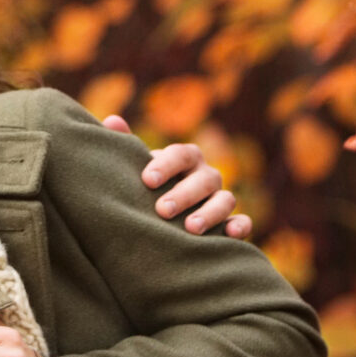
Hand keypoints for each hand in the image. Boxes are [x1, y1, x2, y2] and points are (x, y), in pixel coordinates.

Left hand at [101, 114, 250, 239]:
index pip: (181, 154)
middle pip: (203, 179)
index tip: (147, 180)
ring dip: (210, 213)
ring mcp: (221, 198)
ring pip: (225, 200)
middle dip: (184, 194)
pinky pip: (243, 222)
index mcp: (185, 158)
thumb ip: (127, 145)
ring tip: (190, 228)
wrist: (164, 214)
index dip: (166, 165)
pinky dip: (241, 226)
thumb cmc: (149, 185)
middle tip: (162, 210)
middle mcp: (206, 176)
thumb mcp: (137, 166)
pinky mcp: (231, 223)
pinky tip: (230, 235)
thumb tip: (112, 121)